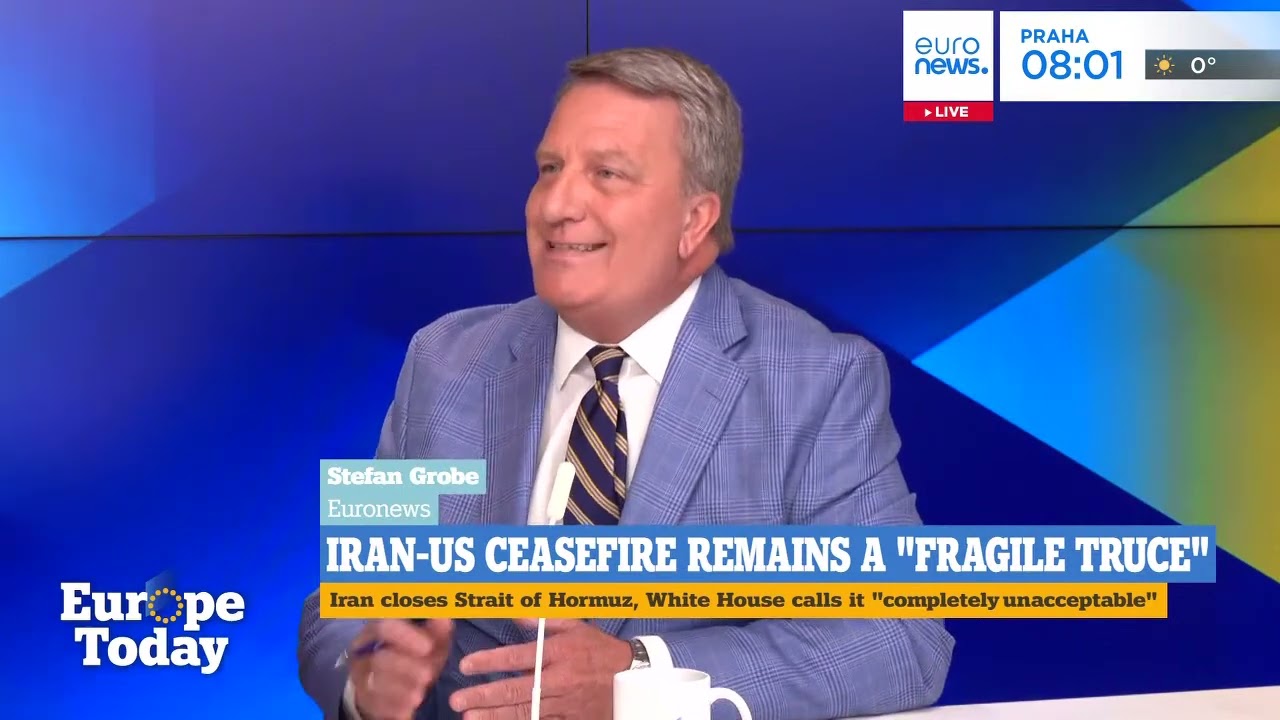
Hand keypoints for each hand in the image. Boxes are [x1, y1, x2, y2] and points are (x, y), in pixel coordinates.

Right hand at [349, 619, 453, 719]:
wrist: (391, 680)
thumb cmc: (413, 653)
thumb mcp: (428, 640)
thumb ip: (436, 630)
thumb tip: (444, 618)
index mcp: (377, 630)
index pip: (384, 627)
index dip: (406, 636)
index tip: (428, 647)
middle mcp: (363, 652)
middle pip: (380, 659)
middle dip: (406, 668)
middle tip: (428, 677)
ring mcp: (360, 676)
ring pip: (374, 684)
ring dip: (399, 690)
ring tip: (420, 695)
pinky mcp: (363, 698)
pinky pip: (374, 705)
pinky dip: (393, 708)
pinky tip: (409, 711)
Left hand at [448, 618, 630, 718]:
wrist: (634, 680)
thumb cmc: (600, 649)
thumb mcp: (576, 626)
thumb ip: (544, 620)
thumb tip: (515, 614)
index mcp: (559, 653)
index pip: (518, 657)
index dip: (490, 661)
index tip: (466, 665)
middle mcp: (560, 679)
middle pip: (516, 690)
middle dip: (484, 695)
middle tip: (457, 699)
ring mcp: (565, 703)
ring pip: (526, 712)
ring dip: (495, 716)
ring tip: (470, 717)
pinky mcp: (571, 719)